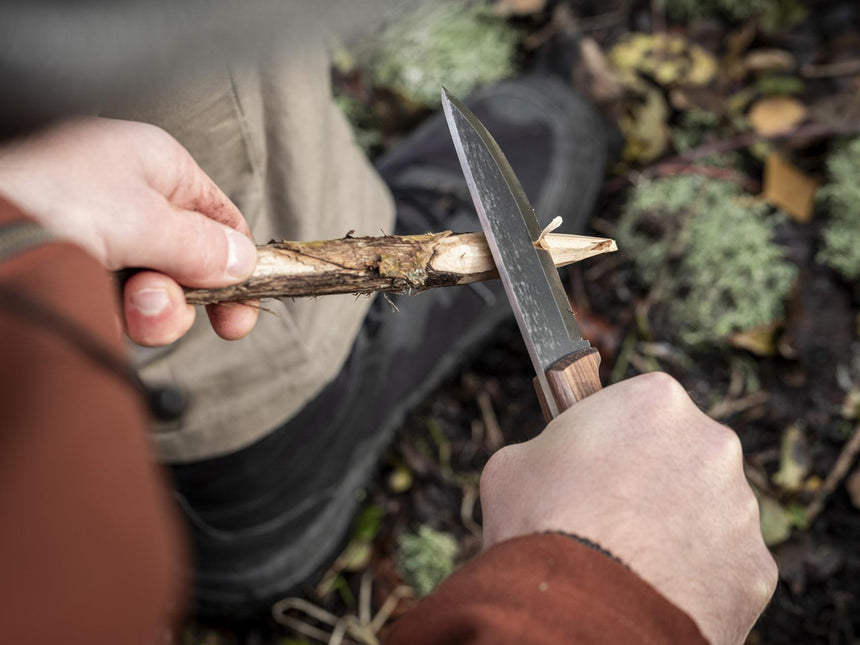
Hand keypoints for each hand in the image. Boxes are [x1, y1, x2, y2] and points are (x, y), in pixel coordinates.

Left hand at [0, 117, 257, 345]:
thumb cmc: (49, 198)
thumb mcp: (146, 222)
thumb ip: (204, 247)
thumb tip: (243, 262)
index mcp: (158, 167)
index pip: (221, 220)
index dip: (238, 267)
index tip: (241, 314)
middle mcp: (133, 198)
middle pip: (190, 262)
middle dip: (182, 295)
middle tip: (163, 306)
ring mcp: (103, 234)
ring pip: (155, 288)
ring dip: (151, 309)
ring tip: (127, 305)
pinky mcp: (75, 267)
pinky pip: (118, 301)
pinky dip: (117, 313)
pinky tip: (98, 305)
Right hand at [479, 372, 776, 644]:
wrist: (577, 612)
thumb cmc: (541, 524)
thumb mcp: (515, 462)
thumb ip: (550, 448)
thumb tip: (555, 462)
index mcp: (655, 400)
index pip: (641, 404)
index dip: (614, 434)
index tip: (595, 459)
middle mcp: (712, 443)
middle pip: (682, 452)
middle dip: (653, 477)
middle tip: (608, 511)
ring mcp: (740, 508)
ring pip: (707, 509)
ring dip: (677, 525)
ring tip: (628, 557)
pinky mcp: (755, 567)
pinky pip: (723, 563)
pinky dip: (695, 574)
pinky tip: (653, 586)